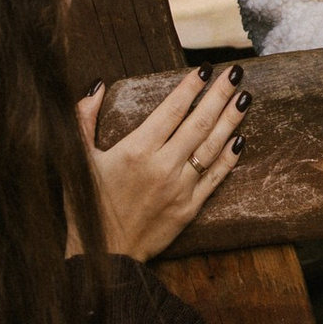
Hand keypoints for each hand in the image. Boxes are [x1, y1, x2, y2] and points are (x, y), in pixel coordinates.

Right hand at [78, 69, 245, 260]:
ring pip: (212, 147)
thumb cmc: (87, 205)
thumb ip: (84, 118)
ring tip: (244, 97)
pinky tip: (240, 139)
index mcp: (137, 150)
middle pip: (199, 122)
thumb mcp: (78, 159)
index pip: (172, 109)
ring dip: (231, 120)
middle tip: (236, 72)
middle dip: (220, 94)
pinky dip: (229, 157)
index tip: (206, 68)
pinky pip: (216, 178)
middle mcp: (163, 166)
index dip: (191, 86)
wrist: (102, 255)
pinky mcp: (190, 208)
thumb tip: (98, 85)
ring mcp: (180, 188)